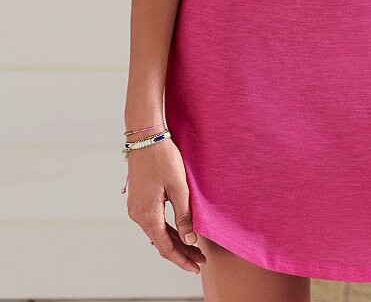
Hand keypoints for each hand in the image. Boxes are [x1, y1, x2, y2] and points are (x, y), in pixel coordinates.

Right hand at [125, 138, 206, 273]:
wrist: (145, 136)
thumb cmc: (163, 158)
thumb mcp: (178, 187)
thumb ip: (184, 215)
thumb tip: (190, 240)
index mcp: (147, 215)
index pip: (166, 247)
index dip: (182, 259)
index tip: (197, 267)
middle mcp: (138, 215)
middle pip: (161, 242)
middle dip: (181, 252)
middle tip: (200, 260)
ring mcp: (136, 207)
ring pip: (157, 232)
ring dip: (175, 241)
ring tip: (194, 248)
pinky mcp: (139, 199)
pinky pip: (154, 221)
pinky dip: (167, 230)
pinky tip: (179, 231)